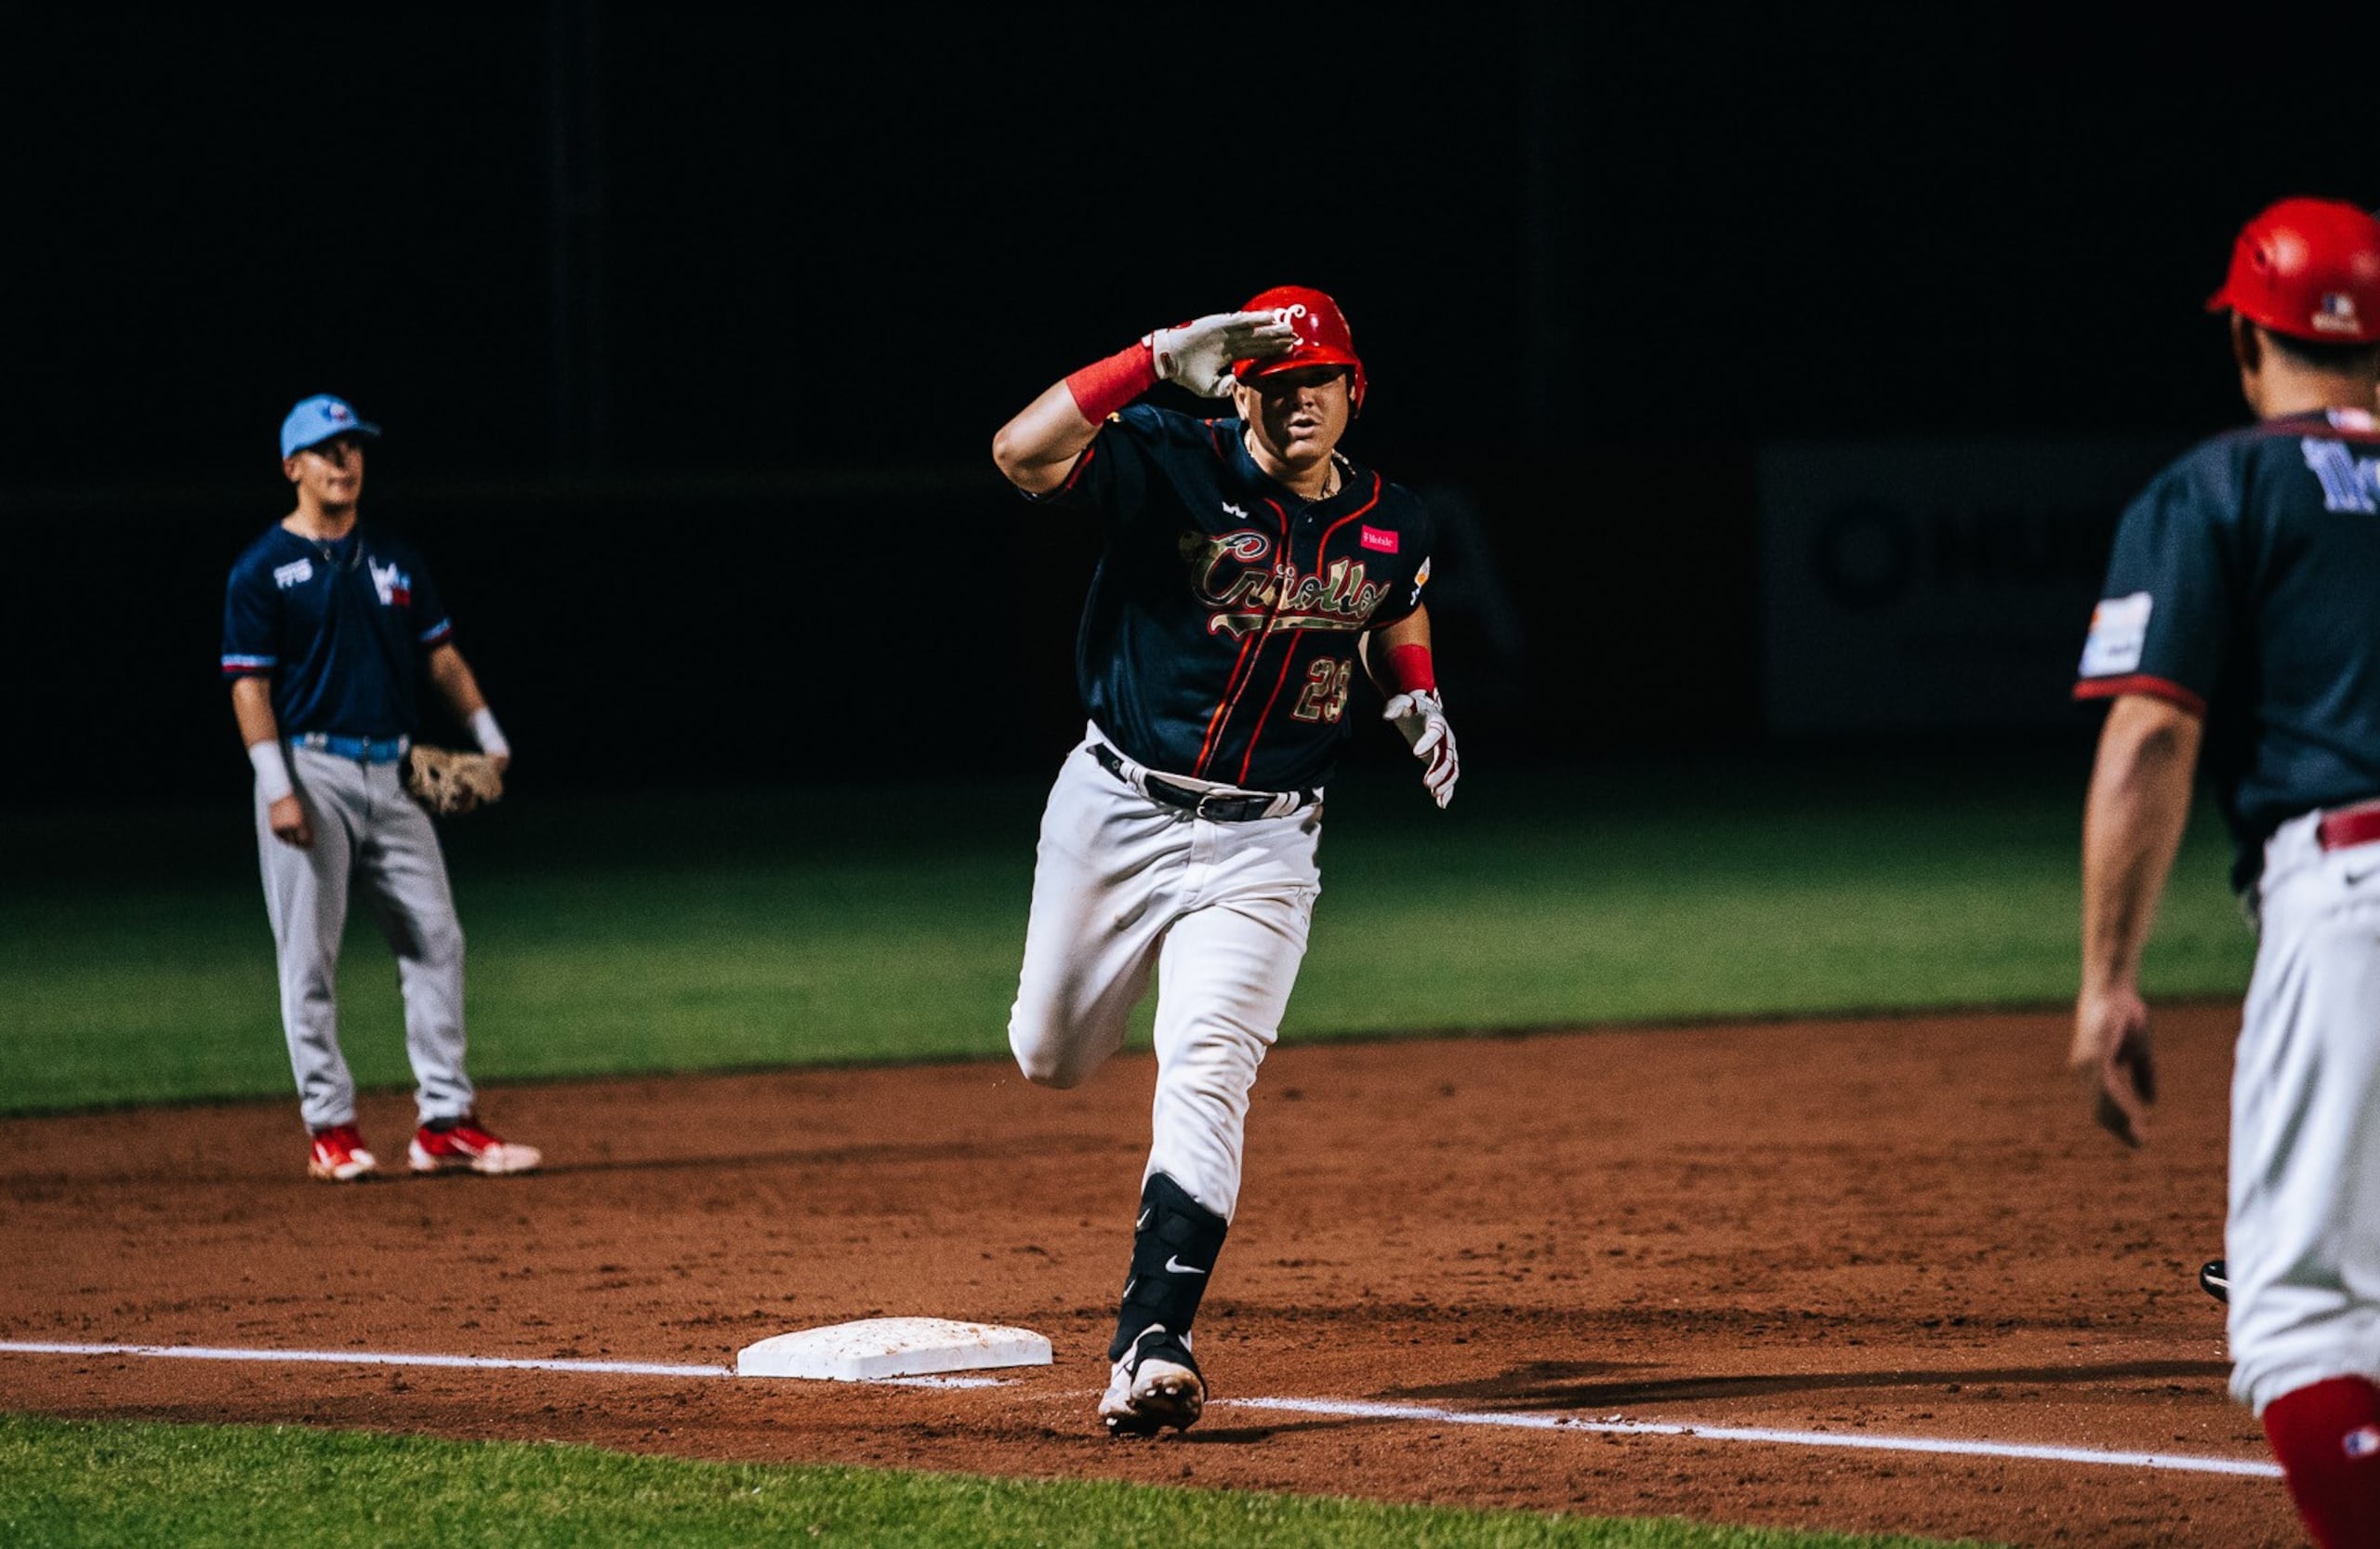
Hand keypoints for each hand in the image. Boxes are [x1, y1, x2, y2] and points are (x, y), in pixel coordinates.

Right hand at [267, 793, 313, 848]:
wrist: (279, 797)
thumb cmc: (295, 804)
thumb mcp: (304, 814)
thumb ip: (307, 826)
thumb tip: (310, 838)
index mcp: (299, 823)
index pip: (305, 839)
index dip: (309, 843)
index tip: (312, 845)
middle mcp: (290, 827)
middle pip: (297, 842)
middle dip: (302, 845)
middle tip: (305, 846)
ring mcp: (281, 828)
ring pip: (288, 841)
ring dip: (293, 843)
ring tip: (297, 843)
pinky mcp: (274, 828)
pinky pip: (281, 838)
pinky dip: (285, 839)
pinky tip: (288, 839)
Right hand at [1147, 311, 1298, 398]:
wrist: (1169, 359)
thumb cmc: (1186, 374)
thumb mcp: (1208, 388)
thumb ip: (1224, 388)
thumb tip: (1237, 384)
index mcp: (1229, 355)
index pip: (1256, 352)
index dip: (1272, 351)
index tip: (1290, 351)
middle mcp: (1230, 342)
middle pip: (1259, 340)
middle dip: (1277, 339)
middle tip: (1297, 337)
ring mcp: (1226, 332)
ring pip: (1254, 330)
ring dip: (1271, 329)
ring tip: (1289, 328)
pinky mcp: (1219, 324)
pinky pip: (1241, 321)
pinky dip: (1255, 319)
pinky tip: (1270, 319)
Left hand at [1382, 689, 1457, 807]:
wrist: (1422, 710)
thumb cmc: (1410, 707)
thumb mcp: (1400, 702)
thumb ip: (1394, 707)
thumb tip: (1386, 715)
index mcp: (1436, 720)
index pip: (1436, 732)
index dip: (1427, 742)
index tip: (1415, 753)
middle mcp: (1446, 736)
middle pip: (1447, 754)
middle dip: (1439, 770)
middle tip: (1426, 784)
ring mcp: (1447, 749)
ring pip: (1452, 768)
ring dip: (1446, 782)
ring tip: (1434, 794)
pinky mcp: (1444, 761)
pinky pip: (1450, 776)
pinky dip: (1448, 790)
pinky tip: (1442, 803)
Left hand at [2070, 983, 2155, 1146]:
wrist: (2116, 991)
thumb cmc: (2125, 1018)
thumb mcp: (2138, 1052)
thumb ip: (2142, 1077)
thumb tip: (2151, 1103)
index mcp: (2092, 1072)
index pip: (2103, 1107)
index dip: (2120, 1124)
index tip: (2139, 1140)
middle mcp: (2083, 1072)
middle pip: (2100, 1110)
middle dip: (2120, 1129)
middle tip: (2140, 1143)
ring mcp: (2086, 1064)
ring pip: (2102, 1103)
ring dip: (2121, 1121)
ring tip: (2137, 1135)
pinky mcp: (2094, 1055)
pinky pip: (2107, 1087)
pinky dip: (2120, 1103)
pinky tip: (2133, 1115)